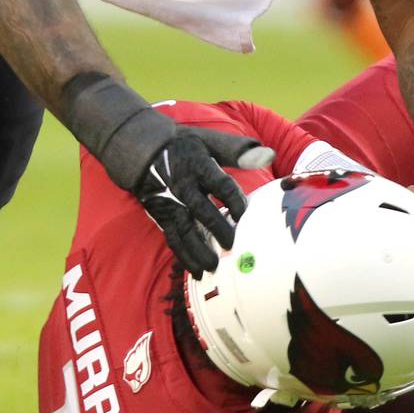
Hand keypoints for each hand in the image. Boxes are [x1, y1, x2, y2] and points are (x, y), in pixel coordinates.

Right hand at [136, 126, 273, 276]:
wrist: (144, 152)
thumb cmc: (185, 147)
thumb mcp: (209, 141)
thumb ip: (238, 151)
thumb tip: (269, 154)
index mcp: (199, 166)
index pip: (220, 184)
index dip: (234, 200)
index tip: (245, 214)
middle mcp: (183, 186)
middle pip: (201, 210)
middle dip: (217, 228)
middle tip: (232, 245)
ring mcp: (171, 204)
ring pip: (184, 229)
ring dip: (198, 249)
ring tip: (213, 266)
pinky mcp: (163, 217)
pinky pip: (173, 239)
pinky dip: (184, 256)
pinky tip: (197, 271)